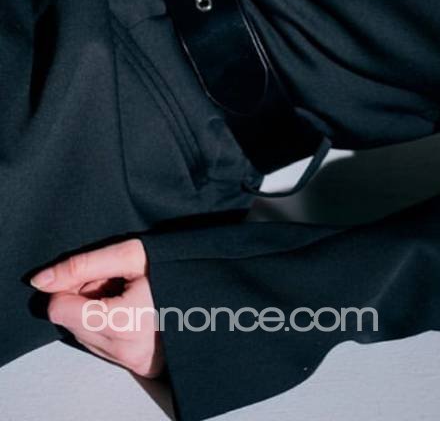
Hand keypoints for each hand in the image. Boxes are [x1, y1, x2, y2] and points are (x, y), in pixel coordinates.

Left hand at [29, 239, 164, 378]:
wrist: (216, 300)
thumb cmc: (178, 270)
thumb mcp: (133, 255)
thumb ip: (83, 264)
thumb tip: (40, 280)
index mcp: (119, 322)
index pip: (58, 308)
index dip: (71, 284)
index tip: (95, 274)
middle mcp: (120, 350)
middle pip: (69, 322)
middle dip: (85, 297)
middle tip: (119, 281)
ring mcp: (128, 361)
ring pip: (83, 335)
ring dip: (96, 312)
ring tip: (129, 294)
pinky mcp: (135, 366)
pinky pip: (102, 346)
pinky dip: (109, 326)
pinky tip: (134, 310)